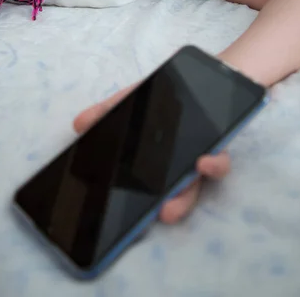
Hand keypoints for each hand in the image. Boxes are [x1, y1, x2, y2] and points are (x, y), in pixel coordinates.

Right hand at [73, 84, 230, 224]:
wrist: (202, 76)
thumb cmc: (163, 93)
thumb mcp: (132, 98)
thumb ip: (108, 111)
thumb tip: (79, 124)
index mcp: (152, 158)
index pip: (139, 188)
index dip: (129, 206)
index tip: (113, 224)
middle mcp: (175, 166)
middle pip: (167, 196)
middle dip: (157, 210)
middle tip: (144, 221)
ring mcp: (197, 160)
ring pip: (190, 189)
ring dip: (180, 202)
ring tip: (167, 209)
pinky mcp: (220, 149)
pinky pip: (220, 163)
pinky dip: (212, 166)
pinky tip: (203, 162)